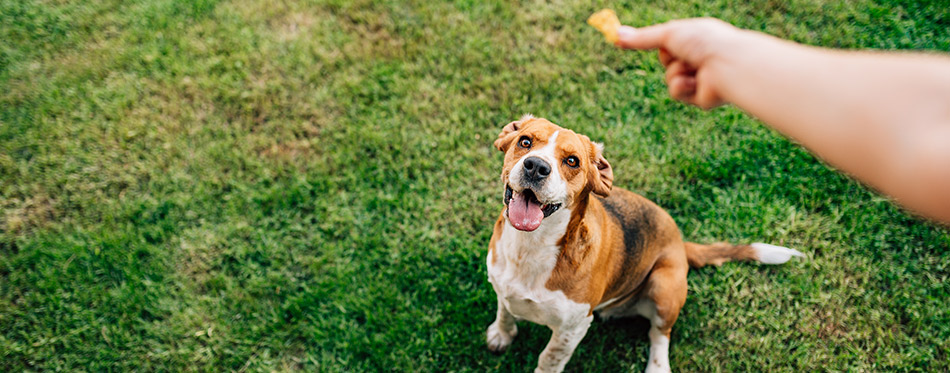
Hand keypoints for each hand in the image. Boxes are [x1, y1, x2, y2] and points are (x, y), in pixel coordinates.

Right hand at [615, 18, 743, 108]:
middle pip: (668, 62)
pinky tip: (696, 82)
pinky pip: (678, 93)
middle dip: (670, 59)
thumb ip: (642, 38)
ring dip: (676, 73)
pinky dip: (682, 87)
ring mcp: (701, 78)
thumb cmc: (704, 42)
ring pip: (670, 79)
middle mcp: (700, 57)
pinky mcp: (701, 97)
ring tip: (693, 68)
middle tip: (681, 54)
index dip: (661, 44)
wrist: (727, 65)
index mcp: (697, 38)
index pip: (670, 43)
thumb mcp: (668, 35)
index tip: (638, 43)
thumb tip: (615, 34)